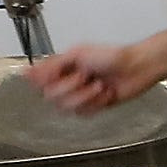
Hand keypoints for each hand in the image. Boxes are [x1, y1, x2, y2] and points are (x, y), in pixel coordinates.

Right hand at [24, 42, 163, 115]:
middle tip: (85, 76)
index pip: (39, 80)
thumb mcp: (78, 54)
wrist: (137, 68)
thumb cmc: (114, 57)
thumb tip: (29, 70)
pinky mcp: (93, 105)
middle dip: (69, 87)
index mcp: (62, 67)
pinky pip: (84, 112)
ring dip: (85, 96)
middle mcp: (69, 81)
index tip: (50, 77)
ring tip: (99, 85)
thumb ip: (52, 64)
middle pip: (51, 96)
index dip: (41, 81)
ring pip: (67, 106)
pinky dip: (97, 103)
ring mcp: (81, 94)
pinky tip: (106, 93)